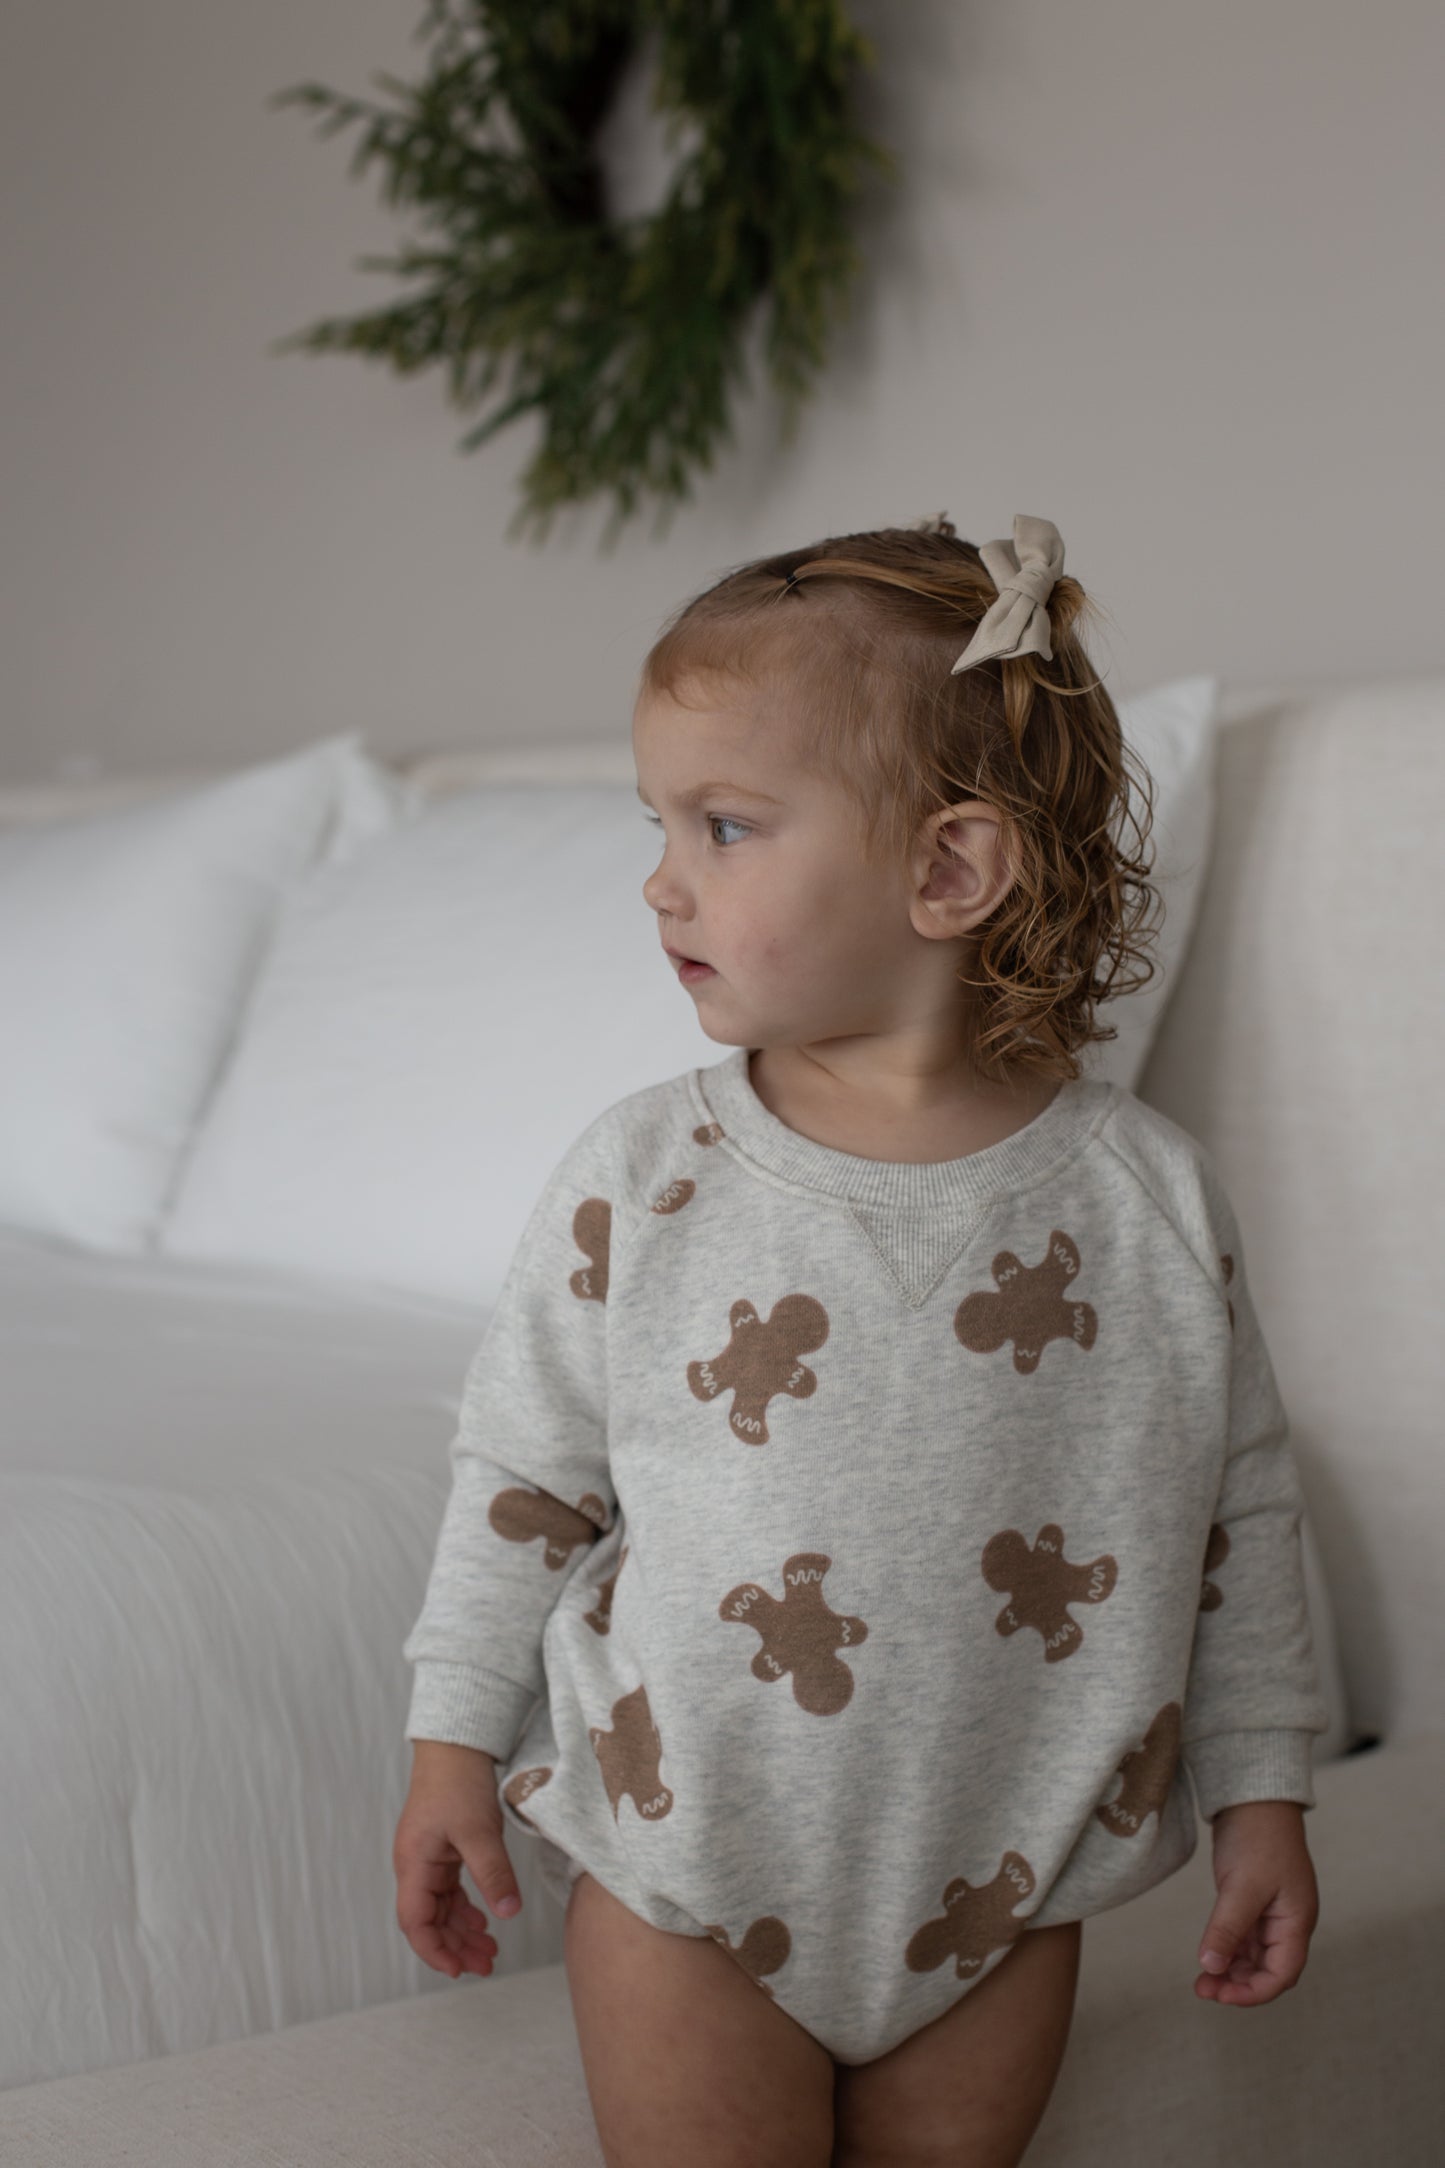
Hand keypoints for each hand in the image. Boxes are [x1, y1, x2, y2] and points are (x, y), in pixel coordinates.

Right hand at [393, 1740, 524, 1979]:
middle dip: (455, 1947)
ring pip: (441, 1908)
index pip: (414, 1922)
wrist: (456, 1745)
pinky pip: (450, 1892)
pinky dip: (466, 1909)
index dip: (434, 1951)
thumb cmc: (459, 1782)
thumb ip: (493, 1873)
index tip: (459, 1970)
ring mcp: (428, 1859)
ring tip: (490, 1950)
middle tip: (487, 1965)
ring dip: (462, 1931)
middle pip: (429, 1920)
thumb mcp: (479, 1830)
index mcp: (414, 1863)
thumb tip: (507, 1915)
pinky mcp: (443, 1851)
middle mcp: (416, 1866)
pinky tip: (485, 1920)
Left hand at [1194, 1799, 1318, 2006]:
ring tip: (1201, 1981)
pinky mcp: (1252, 1901)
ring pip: (1253, 1957)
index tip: (1221, 1996)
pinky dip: (1226, 1950)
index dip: (1253, 1992)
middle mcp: (1287, 1922)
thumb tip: (1210, 1967)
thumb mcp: (1242, 1886)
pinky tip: (1207, 1958)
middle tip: (1204, 1990)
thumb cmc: (1258, 1837)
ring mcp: (1270, 1912)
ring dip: (1230, 1971)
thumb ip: (1227, 1928)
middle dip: (1238, 1985)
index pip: (1282, 1974)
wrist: (1253, 1796)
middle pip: (1268, 1970)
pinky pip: (1242, 1937)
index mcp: (1296, 1922)